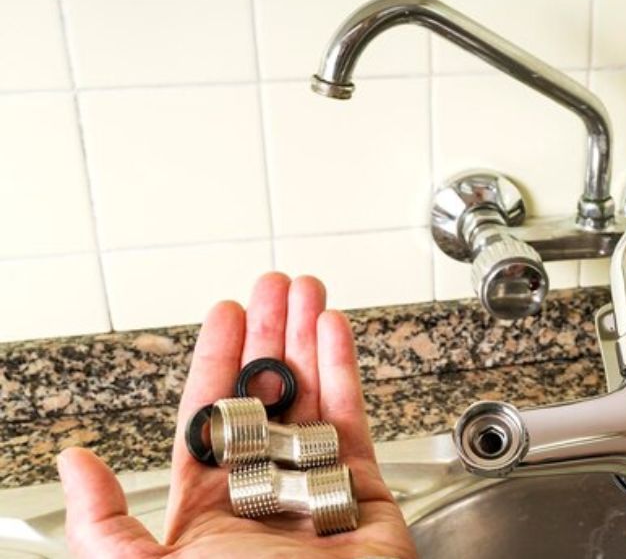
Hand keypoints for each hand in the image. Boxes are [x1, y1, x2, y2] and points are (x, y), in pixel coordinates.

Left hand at [57, 273, 416, 558]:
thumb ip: (108, 524)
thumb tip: (74, 465)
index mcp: (207, 516)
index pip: (210, 420)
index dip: (217, 363)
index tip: (226, 314)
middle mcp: (263, 499)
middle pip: (266, 398)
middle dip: (270, 338)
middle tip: (275, 287)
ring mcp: (316, 496)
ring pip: (312, 401)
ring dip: (310, 342)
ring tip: (308, 293)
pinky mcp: (365, 500)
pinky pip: (353, 424)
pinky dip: (346, 373)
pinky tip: (335, 332)